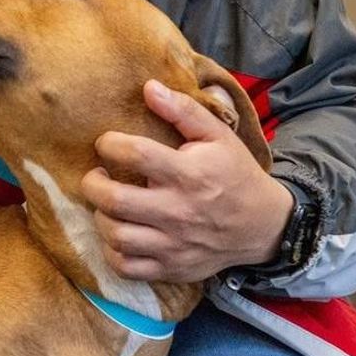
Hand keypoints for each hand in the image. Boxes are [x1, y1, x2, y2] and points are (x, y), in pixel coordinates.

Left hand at [79, 79, 293, 283]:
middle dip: (92, 184)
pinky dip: (113, 252)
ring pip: (116, 237)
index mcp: (189, 174)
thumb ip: (184, 110)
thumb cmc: (235, 174)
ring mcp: (173, 244)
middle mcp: (178, 211)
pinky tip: (118, 234)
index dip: (110, 144)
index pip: (136, 154)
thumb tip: (148, 87)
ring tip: (107, 205)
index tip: (106, 143)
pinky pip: (127, 267)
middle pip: (114, 200)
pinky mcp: (171, 268)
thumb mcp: (219, 136)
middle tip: (95, 175)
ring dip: (101, 218)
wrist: (263, 225)